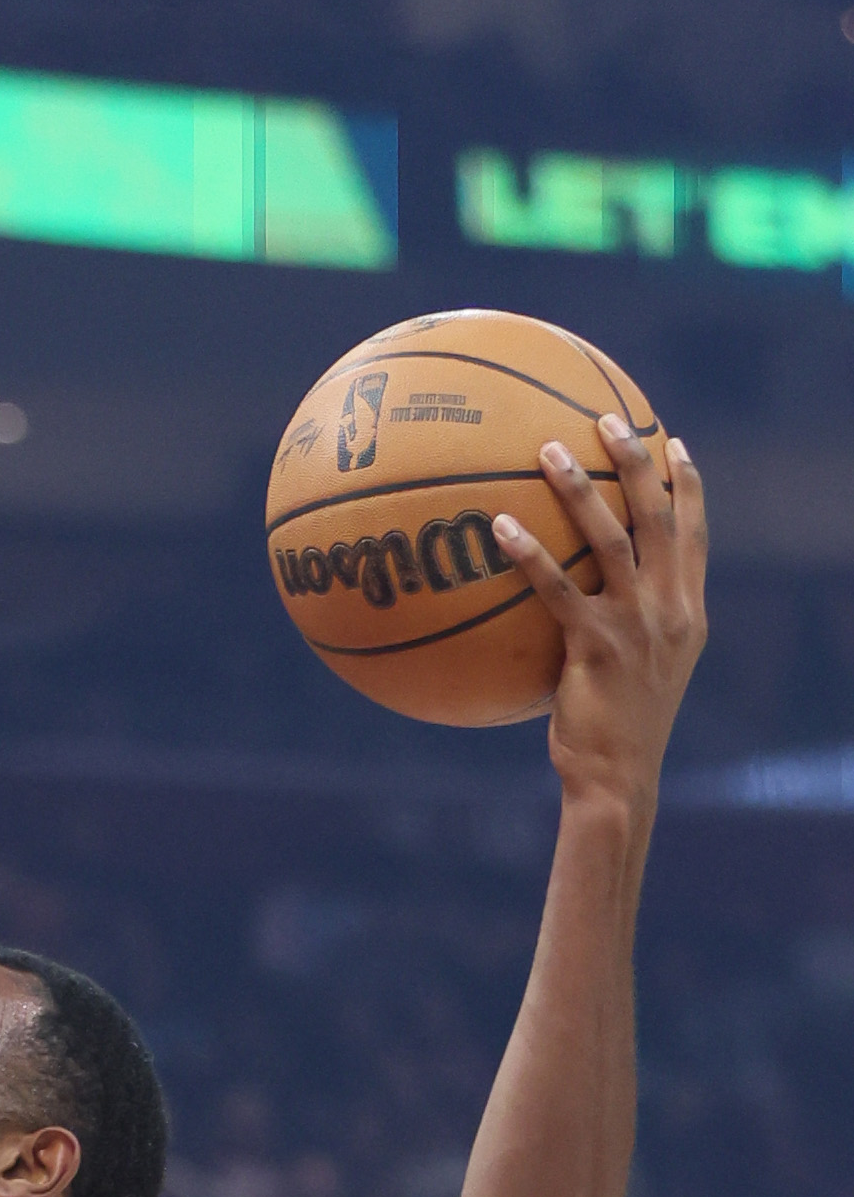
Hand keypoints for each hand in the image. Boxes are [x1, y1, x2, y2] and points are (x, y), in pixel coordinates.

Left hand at [494, 418, 706, 808]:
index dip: (687, 484)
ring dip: (580, 488)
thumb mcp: (641, 674)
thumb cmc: (618, 732)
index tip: (672, 442)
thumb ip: (629, 628)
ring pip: (612, 537)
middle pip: (658, 516)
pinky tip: (500, 525)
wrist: (618, 780)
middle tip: (607, 417)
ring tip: (548, 449)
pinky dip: (529, 552)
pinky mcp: (596, 645)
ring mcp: (636, 624)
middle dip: (635, 459)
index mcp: (687, 611)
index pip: (695, 533)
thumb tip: (585, 601)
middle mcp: (670, 609)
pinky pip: (557, 586)